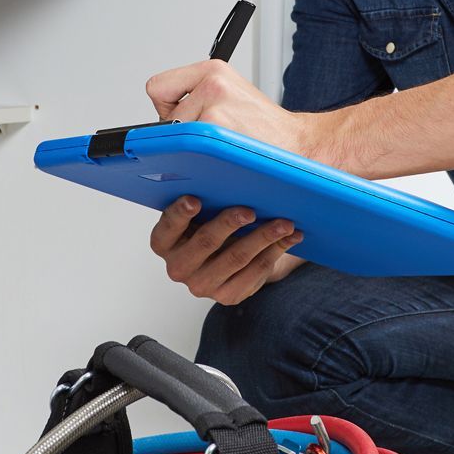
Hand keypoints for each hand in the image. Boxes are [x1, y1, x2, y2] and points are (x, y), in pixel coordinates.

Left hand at [145, 59, 329, 158]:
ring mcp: (214, 103)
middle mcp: (212, 80)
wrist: (301, 145)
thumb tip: (156, 128)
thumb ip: (194, 99)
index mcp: (212, 70)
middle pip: (164, 118)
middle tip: (216, 139)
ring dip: (195, 149)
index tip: (184, 121)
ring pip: (177, 136)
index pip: (158, 89)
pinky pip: (188, 151)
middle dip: (183, 134)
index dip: (168, 110)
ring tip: (225, 147)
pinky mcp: (217, 126)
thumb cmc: (264, 131)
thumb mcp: (230, 97)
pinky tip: (225, 157)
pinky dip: (202, 160)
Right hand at [149, 196, 304, 305]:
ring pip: (236, 258)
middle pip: (205, 242)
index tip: (195, 200)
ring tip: (284, 223)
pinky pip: (254, 272)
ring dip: (263, 237)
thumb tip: (216, 157)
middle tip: (250, 210)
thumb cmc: (211, 224)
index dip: (180, 213)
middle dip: (229, 223)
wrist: (227, 257)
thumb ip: (203, 192)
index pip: (167, 227)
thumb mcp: (201, 210)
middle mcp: (178, 267)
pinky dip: (275, 252)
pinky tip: (289, 238)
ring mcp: (202, 285)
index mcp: (164, 242)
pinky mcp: (227, 296)